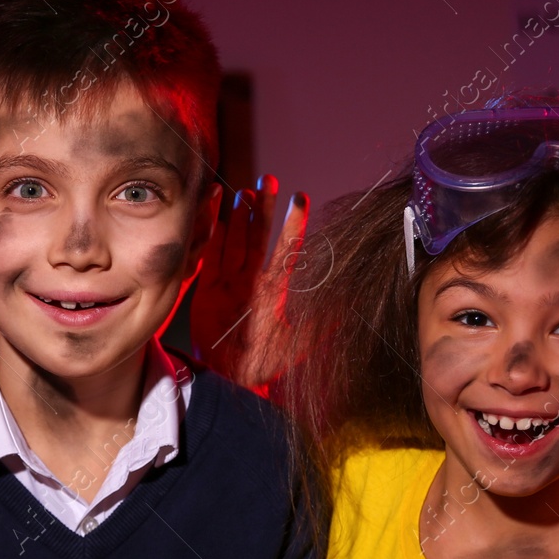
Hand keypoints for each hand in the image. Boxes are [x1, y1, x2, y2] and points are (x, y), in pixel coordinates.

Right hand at [190, 175, 307, 383]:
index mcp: (273, 290)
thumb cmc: (266, 363)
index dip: (293, 225)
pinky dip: (211, 233)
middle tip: (268, 180)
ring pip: (234, 241)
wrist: (232, 379)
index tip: (301, 198)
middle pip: (257, 237)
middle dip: (263, 209)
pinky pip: (209, 256)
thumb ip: (324, 324)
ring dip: (238, 216)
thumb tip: (352, 308)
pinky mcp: (207, 289)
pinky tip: (214, 213)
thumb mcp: (301, 343)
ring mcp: (228, 283)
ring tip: (242, 190)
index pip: (286, 250)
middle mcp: (251, 281)